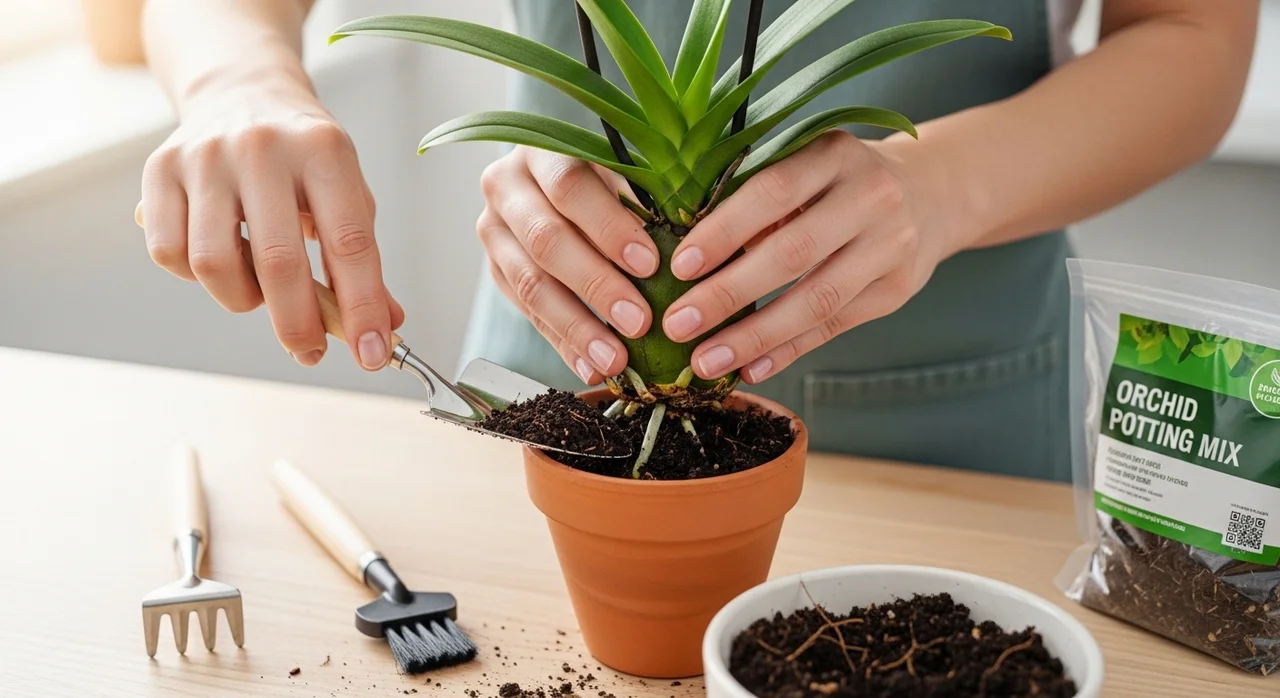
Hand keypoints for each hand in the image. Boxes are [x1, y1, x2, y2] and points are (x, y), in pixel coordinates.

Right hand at [139, 77, 403, 369]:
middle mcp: (263, 147)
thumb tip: (385, 327)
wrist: (243, 92)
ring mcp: (206, 157)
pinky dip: (197, 278)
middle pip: (279, 263)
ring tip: (261, 291)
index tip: (373, 354)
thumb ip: (363, 261)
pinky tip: (222, 261)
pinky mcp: (159, 170)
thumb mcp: (347, 193)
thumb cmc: (303, 157)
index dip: (363, 308)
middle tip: (310, 350)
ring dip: (244, 300)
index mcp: (324, 150)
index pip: (350, 244)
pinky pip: (171, 255)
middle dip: (300, 325)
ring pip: (215, 266)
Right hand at [477, 146, 660, 384]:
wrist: (554, 179)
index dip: (608, 227)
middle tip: (639, 321)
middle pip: (546, 240)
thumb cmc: (608, 173)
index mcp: (540, 151)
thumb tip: (689, 245)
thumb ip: (644, 197)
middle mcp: (505, 187)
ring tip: (615, 359)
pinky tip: (592, 367)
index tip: (649, 264)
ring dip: (576, 327)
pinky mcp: (495, 271)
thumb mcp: (625, 169)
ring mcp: (494, 232)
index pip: (570, 186)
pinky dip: (563, 344)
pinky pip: (527, 314)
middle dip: (596, 286)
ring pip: (529, 284)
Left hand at [663, 130, 948, 383]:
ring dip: (754, 337)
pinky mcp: (897, 289)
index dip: (724, 231)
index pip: (772, 191)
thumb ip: (758, 201)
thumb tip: (685, 259)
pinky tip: (749, 368)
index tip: (679, 266)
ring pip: (816, 300)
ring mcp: (891, 245)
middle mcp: (870, 196)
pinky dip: (788, 350)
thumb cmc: (839, 179)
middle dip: (728, 294)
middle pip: (792, 253)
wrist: (933, 191)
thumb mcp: (806, 165)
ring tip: (705, 361)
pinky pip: (835, 327)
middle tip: (676, 325)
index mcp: (834, 154)